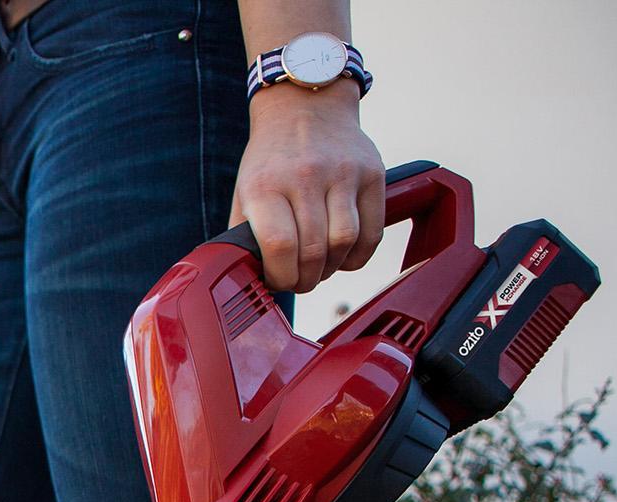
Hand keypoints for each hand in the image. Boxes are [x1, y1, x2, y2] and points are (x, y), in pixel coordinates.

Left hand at [231, 80, 384, 293]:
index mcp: (266, 186)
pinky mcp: (372, 173)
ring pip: (344, 243)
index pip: (279, 246)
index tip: (278, 280)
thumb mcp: (244, 193)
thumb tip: (246, 279)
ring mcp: (343, 173)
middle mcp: (306, 176)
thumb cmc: (271, 161)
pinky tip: (343, 256)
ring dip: (331, 269)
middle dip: (304, 280)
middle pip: (313, 252)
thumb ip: (244, 236)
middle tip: (299, 280)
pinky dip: (357, 257)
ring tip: (320, 268)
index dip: (281, 277)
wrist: (305, 106)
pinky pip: (371, 233)